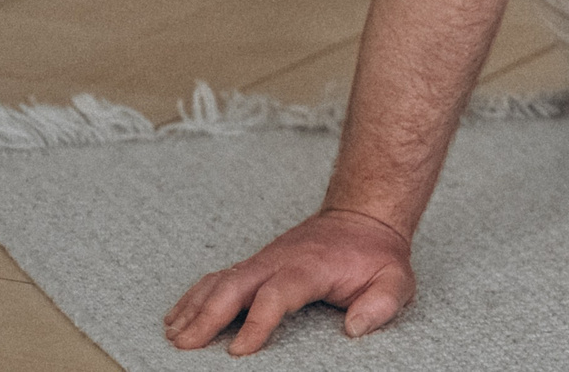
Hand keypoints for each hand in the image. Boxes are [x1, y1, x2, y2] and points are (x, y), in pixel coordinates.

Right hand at [164, 206, 414, 354]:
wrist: (364, 217)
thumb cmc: (376, 255)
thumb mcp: (396, 279)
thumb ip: (382, 303)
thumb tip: (355, 328)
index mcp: (311, 267)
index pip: (277, 293)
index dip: (257, 322)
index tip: (240, 351)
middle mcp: (279, 261)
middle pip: (235, 286)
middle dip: (207, 316)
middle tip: (185, 347)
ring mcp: (264, 260)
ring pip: (220, 281)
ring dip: (194, 307)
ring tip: (173, 336)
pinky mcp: (256, 264)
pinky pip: (219, 278)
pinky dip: (194, 296)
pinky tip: (177, 317)